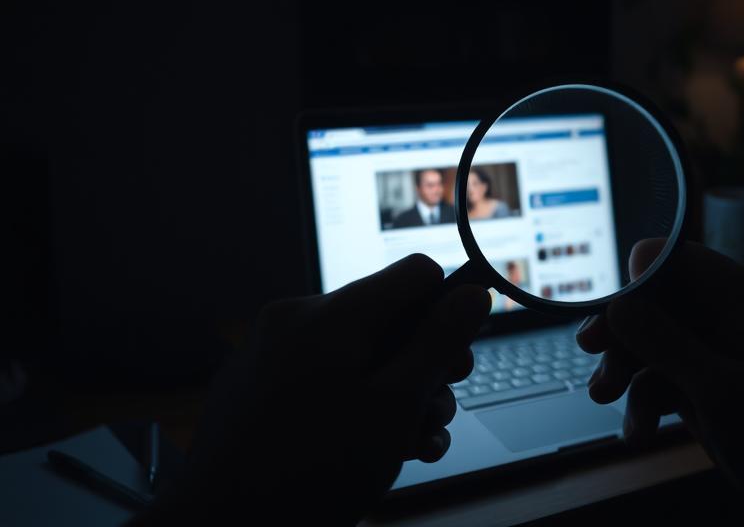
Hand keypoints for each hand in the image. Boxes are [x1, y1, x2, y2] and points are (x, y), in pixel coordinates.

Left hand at [138, 254, 488, 524]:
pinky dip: (360, 408)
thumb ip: (439, 343)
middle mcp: (298, 322)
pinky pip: (329, 381)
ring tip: (411, 446)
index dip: (448, 312)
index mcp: (330, 314)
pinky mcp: (264, 390)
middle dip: (426, 369)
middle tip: (435, 414)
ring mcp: (276, 356)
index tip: (455, 363)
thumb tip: (475, 294)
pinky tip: (382, 451)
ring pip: (363, 358)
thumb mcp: (395, 404)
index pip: (415, 276)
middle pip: (391, 321)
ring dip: (399, 398)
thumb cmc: (310, 471)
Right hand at [577, 239, 743, 506]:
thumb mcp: (720, 389)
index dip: (634, 280)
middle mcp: (722, 312)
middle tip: (591, 350)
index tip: (611, 315)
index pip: (671, 258)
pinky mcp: (700, 378)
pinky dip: (643, 400)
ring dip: (624, 370)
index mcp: (739, 295)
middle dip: (620, 329)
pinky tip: (638, 431)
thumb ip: (665, 343)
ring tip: (603, 399)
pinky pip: (657, 374)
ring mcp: (710, 346)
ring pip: (647, 339)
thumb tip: (617, 305)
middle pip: (650, 299)